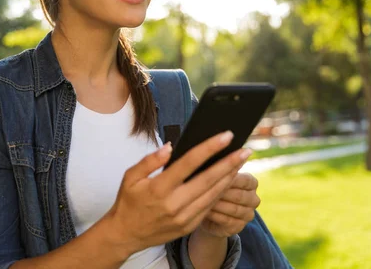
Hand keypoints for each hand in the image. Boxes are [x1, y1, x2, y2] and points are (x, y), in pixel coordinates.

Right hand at [103, 131, 251, 256]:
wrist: (125, 235)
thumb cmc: (128, 202)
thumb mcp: (130, 177)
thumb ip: (149, 160)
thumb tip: (170, 147)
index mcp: (159, 188)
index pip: (189, 163)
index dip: (209, 148)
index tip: (225, 136)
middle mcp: (174, 204)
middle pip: (208, 179)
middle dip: (229, 163)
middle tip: (245, 150)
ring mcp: (183, 217)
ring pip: (213, 194)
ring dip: (229, 177)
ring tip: (240, 162)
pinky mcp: (189, 226)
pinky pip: (209, 207)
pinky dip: (220, 192)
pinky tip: (228, 180)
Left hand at [198, 172, 260, 237]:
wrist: (207, 213)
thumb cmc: (212, 188)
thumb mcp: (216, 176)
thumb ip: (221, 168)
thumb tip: (221, 156)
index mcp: (252, 183)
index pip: (245, 180)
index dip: (230, 178)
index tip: (215, 175)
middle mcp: (254, 199)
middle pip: (240, 196)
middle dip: (222, 192)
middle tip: (206, 188)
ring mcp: (248, 214)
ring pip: (234, 209)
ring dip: (218, 204)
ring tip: (203, 199)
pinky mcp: (239, 227)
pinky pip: (228, 221)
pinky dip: (216, 215)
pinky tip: (205, 211)